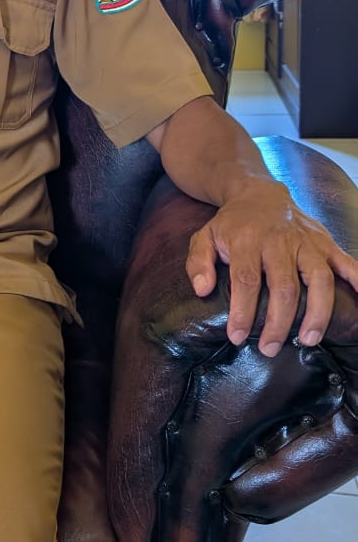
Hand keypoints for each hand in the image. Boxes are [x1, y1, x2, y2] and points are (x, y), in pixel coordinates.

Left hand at [186, 179, 357, 356]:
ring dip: (317, 311)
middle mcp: (279, 241)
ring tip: (310, 339)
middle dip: (278, 322)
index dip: (242, 312)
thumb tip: (202, 289)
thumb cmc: (231, 224)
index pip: (246, 281)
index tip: (236, 337)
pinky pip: (346, 261)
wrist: (258, 192)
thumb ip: (198, 262)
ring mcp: (306, 241)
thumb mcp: (205, 237)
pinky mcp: (325, 241)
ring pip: (319, 278)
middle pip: (284, 286)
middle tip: (269, 348)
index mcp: (247, 240)